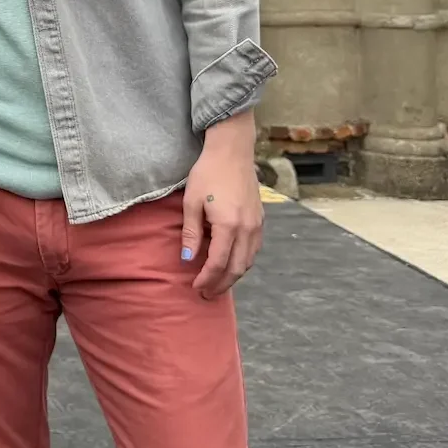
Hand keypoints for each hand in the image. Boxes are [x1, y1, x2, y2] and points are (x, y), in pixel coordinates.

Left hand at [181, 114, 262, 299]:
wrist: (232, 152)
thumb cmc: (207, 174)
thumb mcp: (191, 202)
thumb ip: (190, 233)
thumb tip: (187, 259)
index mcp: (228, 226)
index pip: (218, 263)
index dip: (206, 279)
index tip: (195, 287)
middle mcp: (247, 229)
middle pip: (236, 268)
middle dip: (221, 285)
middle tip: (206, 294)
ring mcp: (257, 225)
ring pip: (248, 262)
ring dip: (233, 276)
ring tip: (217, 284)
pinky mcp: (260, 220)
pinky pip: (253, 250)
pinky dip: (242, 262)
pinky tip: (230, 264)